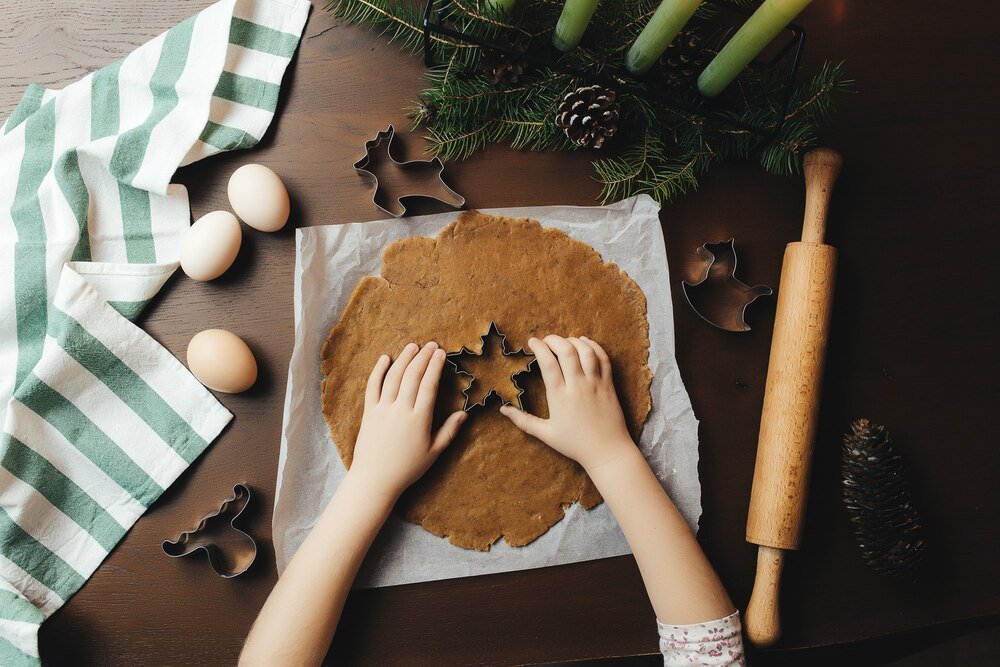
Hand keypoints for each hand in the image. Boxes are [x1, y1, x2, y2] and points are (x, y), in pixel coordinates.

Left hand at [348, 342, 466, 499]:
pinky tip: (385, 359)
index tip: (441, 354)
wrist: (375, 479)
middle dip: (423, 358)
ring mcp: (383, 409)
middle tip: (431, 345)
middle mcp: (400, 410)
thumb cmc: (407, 468)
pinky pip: (372, 386)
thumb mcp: (433, 452)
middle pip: (413, 376)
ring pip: (394, 377)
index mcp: (419, 419)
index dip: (435, 367)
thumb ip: (449, 431)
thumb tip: (464, 414)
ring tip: (413, 347)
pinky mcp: (368, 412)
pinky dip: (378, 371)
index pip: (429, 385)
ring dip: (404, 359)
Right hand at [500, 335, 635, 471]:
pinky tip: (584, 343)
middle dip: (554, 340)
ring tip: (564, 341)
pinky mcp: (609, 384)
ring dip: (573, 341)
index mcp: (560, 397)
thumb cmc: (575, 444)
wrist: (608, 451)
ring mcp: (595, 384)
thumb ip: (523, 421)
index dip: (539, 348)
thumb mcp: (546, 434)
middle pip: (566, 351)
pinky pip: (603, 358)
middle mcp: (578, 386)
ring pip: (586, 351)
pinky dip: (594, 346)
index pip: (548, 363)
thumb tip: (503, 409)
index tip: (532, 342)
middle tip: (546, 340)